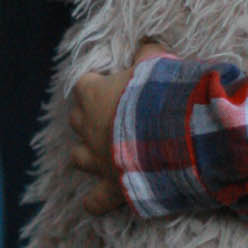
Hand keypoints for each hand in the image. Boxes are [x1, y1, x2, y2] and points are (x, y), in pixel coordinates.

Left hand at [70, 41, 171, 214]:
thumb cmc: (159, 97)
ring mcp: (97, 159)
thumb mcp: (156, 66)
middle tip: (107, 116)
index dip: (95, 84)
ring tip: (98, 152)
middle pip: (76, 119)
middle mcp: (89, 128)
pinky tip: (92, 204)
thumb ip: (149, 54)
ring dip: (86, 153)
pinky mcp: (111, 187)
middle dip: (87, 117)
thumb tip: (147, 44)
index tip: (109, 83)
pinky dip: (94, 202)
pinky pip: (96, 200)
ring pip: (78, 156)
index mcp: (94, 96)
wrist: (170, 138)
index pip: (83, 84)